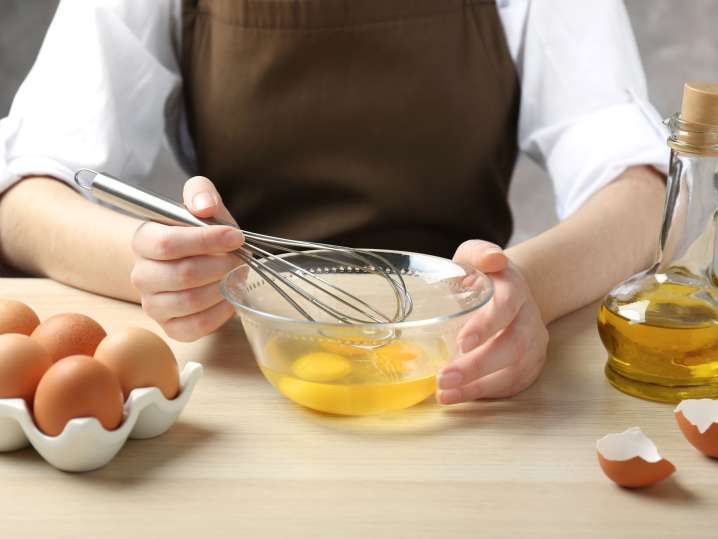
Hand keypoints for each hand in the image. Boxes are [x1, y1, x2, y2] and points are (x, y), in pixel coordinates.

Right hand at [130, 177, 243, 340]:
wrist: (194, 261)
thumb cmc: (199, 232)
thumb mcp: (201, 204)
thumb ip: (201, 192)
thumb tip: (204, 206)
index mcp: (144, 240)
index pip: (168, 244)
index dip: (206, 240)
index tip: (236, 236)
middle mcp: (141, 275)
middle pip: (181, 274)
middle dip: (220, 266)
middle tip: (239, 259)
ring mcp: (153, 304)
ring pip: (190, 302)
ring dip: (222, 288)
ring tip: (235, 276)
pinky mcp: (170, 327)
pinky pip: (195, 327)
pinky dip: (220, 313)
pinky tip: (230, 297)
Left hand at [436, 240, 547, 402]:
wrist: (510, 293)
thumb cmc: (483, 276)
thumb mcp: (475, 255)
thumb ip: (479, 253)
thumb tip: (492, 260)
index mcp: (515, 288)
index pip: (506, 306)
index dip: (487, 325)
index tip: (462, 342)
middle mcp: (530, 318)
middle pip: (512, 346)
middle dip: (478, 366)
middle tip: (444, 377)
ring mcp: (534, 344)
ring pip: (514, 370)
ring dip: (478, 386)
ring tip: (444, 394)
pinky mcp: (530, 365)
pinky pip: (512, 385)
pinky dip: (484, 394)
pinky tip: (457, 398)